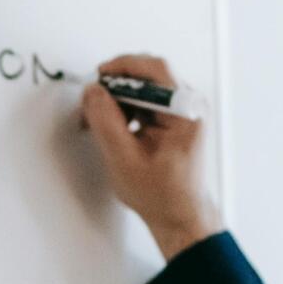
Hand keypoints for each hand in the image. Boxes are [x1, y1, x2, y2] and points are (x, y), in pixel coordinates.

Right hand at [78, 53, 223, 261]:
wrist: (179, 215)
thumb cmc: (161, 195)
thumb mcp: (125, 160)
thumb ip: (106, 123)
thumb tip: (92, 92)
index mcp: (186, 113)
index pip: (155, 71)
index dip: (123, 67)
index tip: (99, 77)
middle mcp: (189, 107)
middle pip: (148, 76)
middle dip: (115, 86)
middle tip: (92, 102)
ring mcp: (182, 112)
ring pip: (143, 89)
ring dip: (117, 99)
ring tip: (97, 119)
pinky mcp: (173, 119)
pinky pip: (145, 102)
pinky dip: (124, 109)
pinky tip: (111, 126)